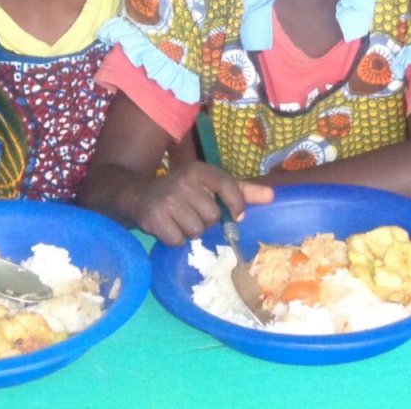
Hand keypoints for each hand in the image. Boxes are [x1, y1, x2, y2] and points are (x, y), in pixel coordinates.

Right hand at [130, 159, 273, 245]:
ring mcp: (167, 200)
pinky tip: (169, 227)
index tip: (237, 215)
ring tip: (180, 220)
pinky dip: (175, 239)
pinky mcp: (154, 218)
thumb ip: (242, 191)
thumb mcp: (210, 185)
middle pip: (212, 216)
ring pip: (196, 231)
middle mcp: (183, 181)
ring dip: (191, 231)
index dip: (237, 203)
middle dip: (206, 221)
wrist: (139, 194)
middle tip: (194, 213)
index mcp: (200, 170)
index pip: (228, 185)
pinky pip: (178, 241)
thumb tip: (272, 196)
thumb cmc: (183, 191)